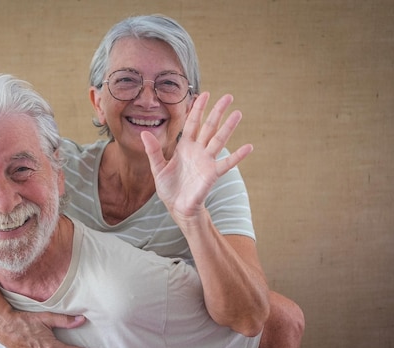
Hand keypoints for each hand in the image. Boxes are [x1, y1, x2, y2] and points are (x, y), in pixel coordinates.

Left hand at [141, 93, 252, 220]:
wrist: (177, 207)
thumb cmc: (169, 188)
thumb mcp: (157, 168)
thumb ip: (153, 151)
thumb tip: (144, 134)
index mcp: (185, 146)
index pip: (192, 123)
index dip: (198, 109)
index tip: (204, 94)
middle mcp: (198, 150)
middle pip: (210, 126)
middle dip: (218, 111)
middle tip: (228, 96)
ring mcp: (207, 161)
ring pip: (219, 140)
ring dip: (229, 127)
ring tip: (238, 113)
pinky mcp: (212, 173)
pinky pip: (227, 163)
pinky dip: (238, 155)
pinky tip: (249, 147)